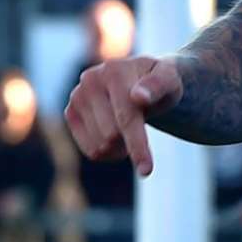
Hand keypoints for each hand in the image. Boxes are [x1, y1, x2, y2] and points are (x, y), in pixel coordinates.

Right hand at [63, 56, 183, 176]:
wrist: (144, 79)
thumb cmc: (162, 83)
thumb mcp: (171, 81)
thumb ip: (159, 86)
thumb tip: (138, 97)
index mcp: (115, 70)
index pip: (126, 118)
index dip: (138, 146)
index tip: (146, 171)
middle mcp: (90, 80)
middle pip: (111, 136)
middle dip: (132, 141)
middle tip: (144, 126)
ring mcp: (77, 96)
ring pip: (100, 146)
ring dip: (121, 148)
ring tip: (131, 129)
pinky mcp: (71, 113)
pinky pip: (90, 150)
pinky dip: (108, 153)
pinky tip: (118, 138)